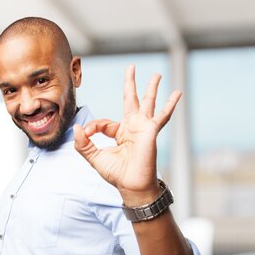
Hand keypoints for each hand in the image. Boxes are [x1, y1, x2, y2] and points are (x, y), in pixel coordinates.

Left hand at [74, 65, 181, 205]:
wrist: (132, 187)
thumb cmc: (117, 175)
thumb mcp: (95, 158)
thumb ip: (83, 144)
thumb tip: (76, 128)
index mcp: (120, 134)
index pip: (104, 122)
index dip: (91, 126)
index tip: (85, 134)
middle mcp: (132, 128)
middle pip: (130, 100)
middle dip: (130, 84)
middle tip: (131, 67)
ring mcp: (143, 128)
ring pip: (147, 103)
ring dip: (152, 88)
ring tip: (156, 75)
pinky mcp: (151, 131)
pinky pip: (162, 115)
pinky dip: (170, 104)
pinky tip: (177, 93)